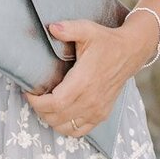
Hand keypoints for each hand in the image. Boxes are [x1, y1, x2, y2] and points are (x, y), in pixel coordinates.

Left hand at [24, 16, 148, 136]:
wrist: (130, 52)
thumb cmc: (106, 41)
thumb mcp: (87, 29)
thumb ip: (69, 28)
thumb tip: (52, 28)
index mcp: (84, 81)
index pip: (55, 103)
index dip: (37, 102)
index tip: (29, 92)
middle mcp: (91, 100)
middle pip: (57, 117)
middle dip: (40, 110)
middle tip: (34, 97)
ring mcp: (97, 109)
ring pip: (67, 127)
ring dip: (51, 119)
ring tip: (44, 105)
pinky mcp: (102, 114)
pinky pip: (81, 131)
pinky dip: (66, 128)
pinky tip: (60, 115)